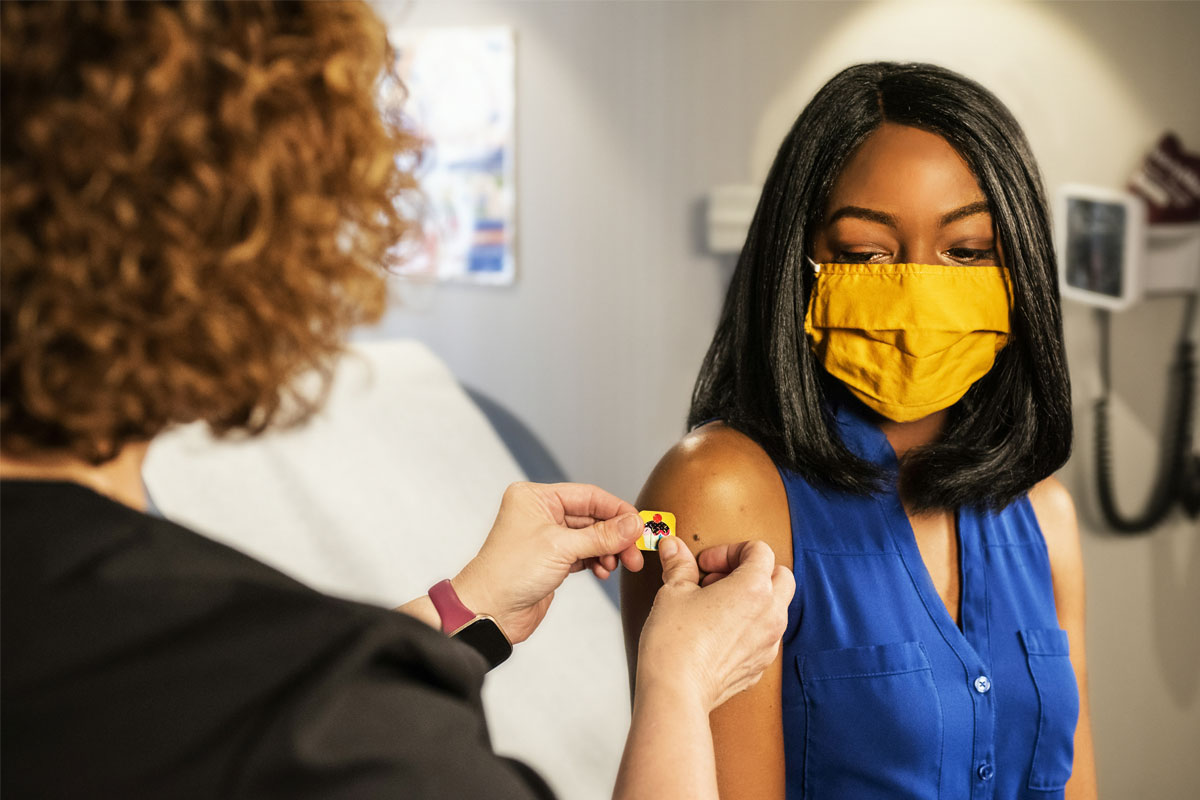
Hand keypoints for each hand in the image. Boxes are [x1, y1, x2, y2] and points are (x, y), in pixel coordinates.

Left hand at [451, 482, 645, 643]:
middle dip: (616, 535)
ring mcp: (547, 538)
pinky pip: (584, 554)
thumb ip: (602, 536)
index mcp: (536, 498)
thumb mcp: (561, 548)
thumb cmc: (509, 573)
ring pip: (590, 537)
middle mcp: (540, 513)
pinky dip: (597, 561)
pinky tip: (603, 571)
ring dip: (608, 550)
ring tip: (619, 565)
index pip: (588, 496)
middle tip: (634, 552)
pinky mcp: (552, 560)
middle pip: (592, 517)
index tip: (639, 525)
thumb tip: (634, 524)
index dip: (617, 510)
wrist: (489, 612)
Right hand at [635, 537, 793, 711]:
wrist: (676, 692)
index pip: (759, 551)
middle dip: (752, 571)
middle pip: (781, 576)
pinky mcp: (760, 665)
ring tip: (716, 607)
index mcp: (755, 588)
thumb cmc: (675, 642)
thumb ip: (679, 564)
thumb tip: (674, 547)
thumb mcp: (674, 592)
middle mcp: (771, 614)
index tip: (706, 565)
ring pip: (776, 607)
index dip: (729, 550)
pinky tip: (718, 633)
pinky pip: (765, 636)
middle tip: (719, 580)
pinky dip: (749, 627)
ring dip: (753, 599)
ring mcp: (769, 643)